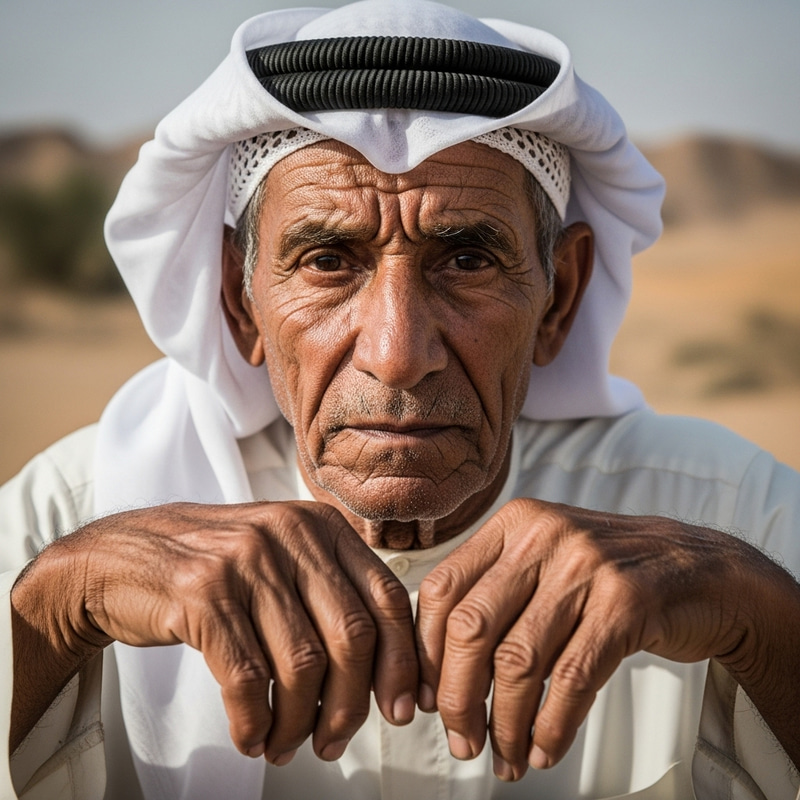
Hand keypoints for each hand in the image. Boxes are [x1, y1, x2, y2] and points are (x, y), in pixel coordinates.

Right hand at [11, 501, 417, 761]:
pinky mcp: (201, 594)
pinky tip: (252, 737)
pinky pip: (247, 678)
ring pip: (301, 664)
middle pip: (351, 636)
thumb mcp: (284, 557)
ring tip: (286, 745)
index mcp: (321, 525)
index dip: (402, 660)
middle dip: (351, 704)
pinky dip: (255, 721)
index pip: (387, 597)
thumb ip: (333, 594)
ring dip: (299, 722)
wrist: (121, 558)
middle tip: (336, 742)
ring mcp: (245, 561)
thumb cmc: (215, 568)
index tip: (402, 707)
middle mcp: (289, 533)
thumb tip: (385, 670)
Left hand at [415, 497, 786, 779]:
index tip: (428, 698)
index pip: (442, 588)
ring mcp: (587, 566)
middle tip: (461, 739)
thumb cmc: (609, 574)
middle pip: (471, 627)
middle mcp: (544, 536)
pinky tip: (545, 748)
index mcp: (514, 523)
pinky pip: (572, 679)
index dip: (427, 651)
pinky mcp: (626, 603)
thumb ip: (494, 595)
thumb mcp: (544, 561)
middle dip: (458, 697)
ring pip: (519, 660)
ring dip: (506, 723)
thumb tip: (437, 670)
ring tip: (506, 756)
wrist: (699, 570)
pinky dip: (552, 725)